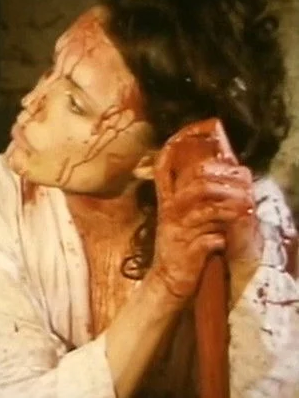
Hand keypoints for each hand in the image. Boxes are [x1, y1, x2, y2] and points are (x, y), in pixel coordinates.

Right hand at [149, 120, 258, 300]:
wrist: (169, 281)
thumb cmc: (182, 247)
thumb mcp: (183, 218)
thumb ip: (197, 198)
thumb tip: (223, 175)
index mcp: (168, 201)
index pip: (163, 166)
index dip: (176, 145)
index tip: (198, 128)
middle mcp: (170, 212)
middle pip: (196, 185)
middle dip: (225, 184)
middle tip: (246, 187)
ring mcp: (178, 231)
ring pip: (206, 210)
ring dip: (230, 210)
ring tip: (245, 212)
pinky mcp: (187, 251)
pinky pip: (210, 238)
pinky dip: (222, 238)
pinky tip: (227, 240)